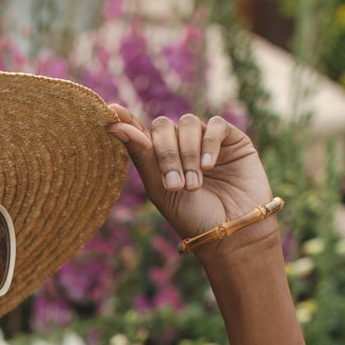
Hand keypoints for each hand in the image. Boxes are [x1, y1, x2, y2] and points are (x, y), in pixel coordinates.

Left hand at [106, 105, 275, 244]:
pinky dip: (209, 143)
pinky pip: (215, 125)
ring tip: (194, 185)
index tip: (113, 112)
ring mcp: (206, 140)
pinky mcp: (231, 139)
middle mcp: (181, 145)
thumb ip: (141, 156)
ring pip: (188, 124)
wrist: (231, 232)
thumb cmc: (193, 217)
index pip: (140, 132)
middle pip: (162, 126)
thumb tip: (113, 123)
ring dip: (188, 154)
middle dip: (166, 154)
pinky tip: (208, 165)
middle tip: (175, 186)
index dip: (127, 121)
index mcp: (159, 158)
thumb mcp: (160, 190)